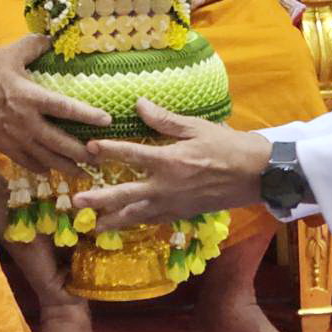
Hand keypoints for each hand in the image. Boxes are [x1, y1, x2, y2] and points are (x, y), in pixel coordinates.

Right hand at [0, 35, 111, 175]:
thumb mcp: (7, 55)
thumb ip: (32, 46)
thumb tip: (51, 39)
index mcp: (31, 98)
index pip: (66, 108)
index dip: (88, 115)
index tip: (107, 121)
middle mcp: (27, 123)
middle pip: (61, 143)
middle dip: (82, 152)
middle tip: (101, 156)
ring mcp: (16, 139)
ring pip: (47, 159)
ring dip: (67, 166)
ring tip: (84, 172)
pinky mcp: (5, 149)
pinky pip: (28, 163)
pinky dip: (42, 168)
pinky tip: (51, 170)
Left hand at [72, 99, 271, 229]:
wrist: (255, 174)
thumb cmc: (227, 145)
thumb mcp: (196, 127)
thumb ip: (165, 120)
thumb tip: (138, 104)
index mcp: (169, 161)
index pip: (131, 155)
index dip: (108, 151)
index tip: (89, 148)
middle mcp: (166, 186)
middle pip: (126, 195)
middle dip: (100, 199)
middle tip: (76, 203)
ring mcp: (173, 204)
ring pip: (137, 215)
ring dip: (113, 220)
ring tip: (93, 227)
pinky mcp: (181, 214)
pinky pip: (153, 220)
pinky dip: (137, 222)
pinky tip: (125, 224)